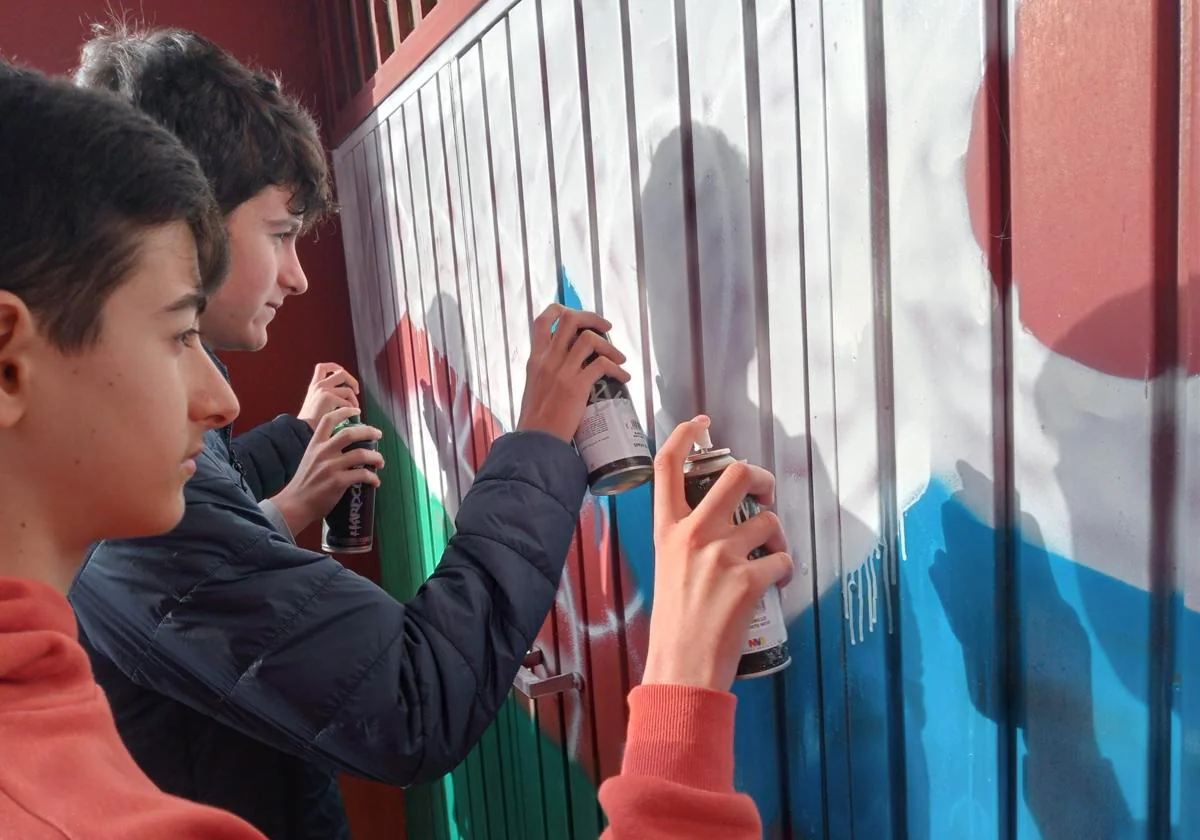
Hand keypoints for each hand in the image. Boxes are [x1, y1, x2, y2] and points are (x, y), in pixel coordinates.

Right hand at [270, 407, 383, 533]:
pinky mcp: (338, 482)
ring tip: (380, 462)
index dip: (344, 412)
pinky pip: (362, 475)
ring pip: (361, 453)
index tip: (357, 411)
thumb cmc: (303, 484)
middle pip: (350, 433)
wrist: (294, 505)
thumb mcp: (309, 459)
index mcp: (314, 444)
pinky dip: (373, 477)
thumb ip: (323, 451)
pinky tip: (376, 481)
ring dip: (376, 457)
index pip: (328, 420)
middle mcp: (323, 452)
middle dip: (369, 431)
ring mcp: (330, 467)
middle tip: (379, 435)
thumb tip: (343, 448)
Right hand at [298, 363, 360, 429]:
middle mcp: (319, 386)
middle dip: (353, 381)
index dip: (334, 367)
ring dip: (354, 401)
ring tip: (353, 411)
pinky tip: (350, 418)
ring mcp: (323, 390)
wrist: (303, 432)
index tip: (342, 372)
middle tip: (356, 392)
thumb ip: (327, 397)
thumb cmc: (311, 424)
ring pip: (348, 390)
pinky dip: (352, 411)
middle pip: (341, 372)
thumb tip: (346, 396)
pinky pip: (348, 403)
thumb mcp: (315, 405)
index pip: (322, 367)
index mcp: (314, 386)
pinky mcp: (328, 398)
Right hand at [516, 304, 630, 441]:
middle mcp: (547, 359)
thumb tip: (569, 365)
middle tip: (606, 328)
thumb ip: (548, 372)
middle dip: (592, 318)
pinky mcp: (576, 386)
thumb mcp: (535, 387)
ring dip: (610, 346)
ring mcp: (562, 371)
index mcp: (535, 358)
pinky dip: (618, 369)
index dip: (563, 310)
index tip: (580, 319)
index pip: (543, 320)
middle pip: (570, 319)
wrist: (535, 441)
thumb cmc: (536, 421)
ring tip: (619, 358)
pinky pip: (602, 365)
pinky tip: (624, 377)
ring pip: (589, 339)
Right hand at [641, 416, 791, 691]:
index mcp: (666, 531)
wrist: (681, 669)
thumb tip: (717, 526)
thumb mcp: (667, 570)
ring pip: (768, 521)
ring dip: (778, 536)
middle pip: (736, 474)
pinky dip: (785, 571)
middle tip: (765, 493)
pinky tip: (774, 586)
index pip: (666, 466)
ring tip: (771, 556)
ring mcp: (722, 556)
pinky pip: (783, 560)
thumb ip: (686, 542)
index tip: (702, 425)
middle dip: (761, 478)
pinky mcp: (749, 581)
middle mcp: (693, 535)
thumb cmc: (673, 627)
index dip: (685, 435)